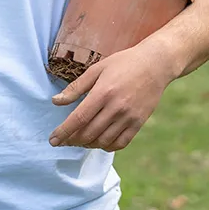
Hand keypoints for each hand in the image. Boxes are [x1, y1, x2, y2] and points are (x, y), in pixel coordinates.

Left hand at [49, 41, 175, 151]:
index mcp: (103, 92)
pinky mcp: (139, 123)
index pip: (78, 118)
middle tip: (64, 140)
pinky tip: (99, 142)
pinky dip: (107, 146)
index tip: (53, 140)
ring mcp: (129, 117)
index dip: (63, 132)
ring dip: (88, 144)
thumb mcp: (97, 69)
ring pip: (103, 141)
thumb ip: (76, 87)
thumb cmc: (123, 63)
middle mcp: (116, 107)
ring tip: (80, 140)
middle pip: (89, 133)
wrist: (155, 64)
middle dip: (72, 140)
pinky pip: (121, 143)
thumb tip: (55, 101)